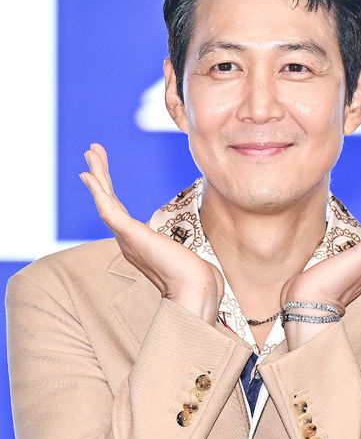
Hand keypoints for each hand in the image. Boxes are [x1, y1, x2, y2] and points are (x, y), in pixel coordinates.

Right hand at [79, 142, 224, 322]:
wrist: (195, 288)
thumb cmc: (193, 275)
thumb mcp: (181, 252)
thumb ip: (175, 247)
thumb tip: (185, 248)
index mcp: (136, 242)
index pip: (119, 210)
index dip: (109, 190)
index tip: (103, 172)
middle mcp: (127, 240)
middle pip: (108, 201)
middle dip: (100, 175)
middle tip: (92, 151)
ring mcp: (127, 238)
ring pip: (105, 201)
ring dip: (97, 176)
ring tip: (90, 152)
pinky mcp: (131, 236)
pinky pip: (108, 211)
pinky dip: (98, 192)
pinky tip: (89, 176)